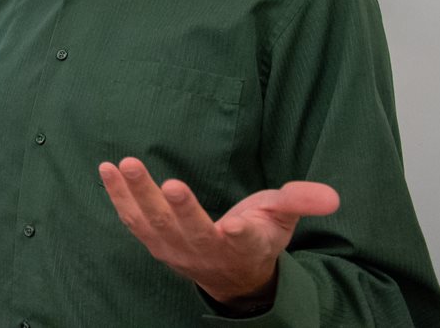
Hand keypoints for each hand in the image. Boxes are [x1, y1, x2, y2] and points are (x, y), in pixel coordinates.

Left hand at [99, 157, 339, 310]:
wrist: (232, 275)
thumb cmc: (257, 238)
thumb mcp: (283, 219)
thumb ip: (302, 202)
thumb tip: (332, 197)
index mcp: (244, 245)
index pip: (243, 240)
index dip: (240, 232)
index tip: (237, 224)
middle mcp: (207, 251)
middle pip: (190, 232)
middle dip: (178, 209)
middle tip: (169, 183)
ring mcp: (176, 249)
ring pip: (155, 225)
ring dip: (138, 196)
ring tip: (126, 165)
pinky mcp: (154, 242)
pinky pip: (133, 220)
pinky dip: (119, 197)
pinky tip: (107, 169)